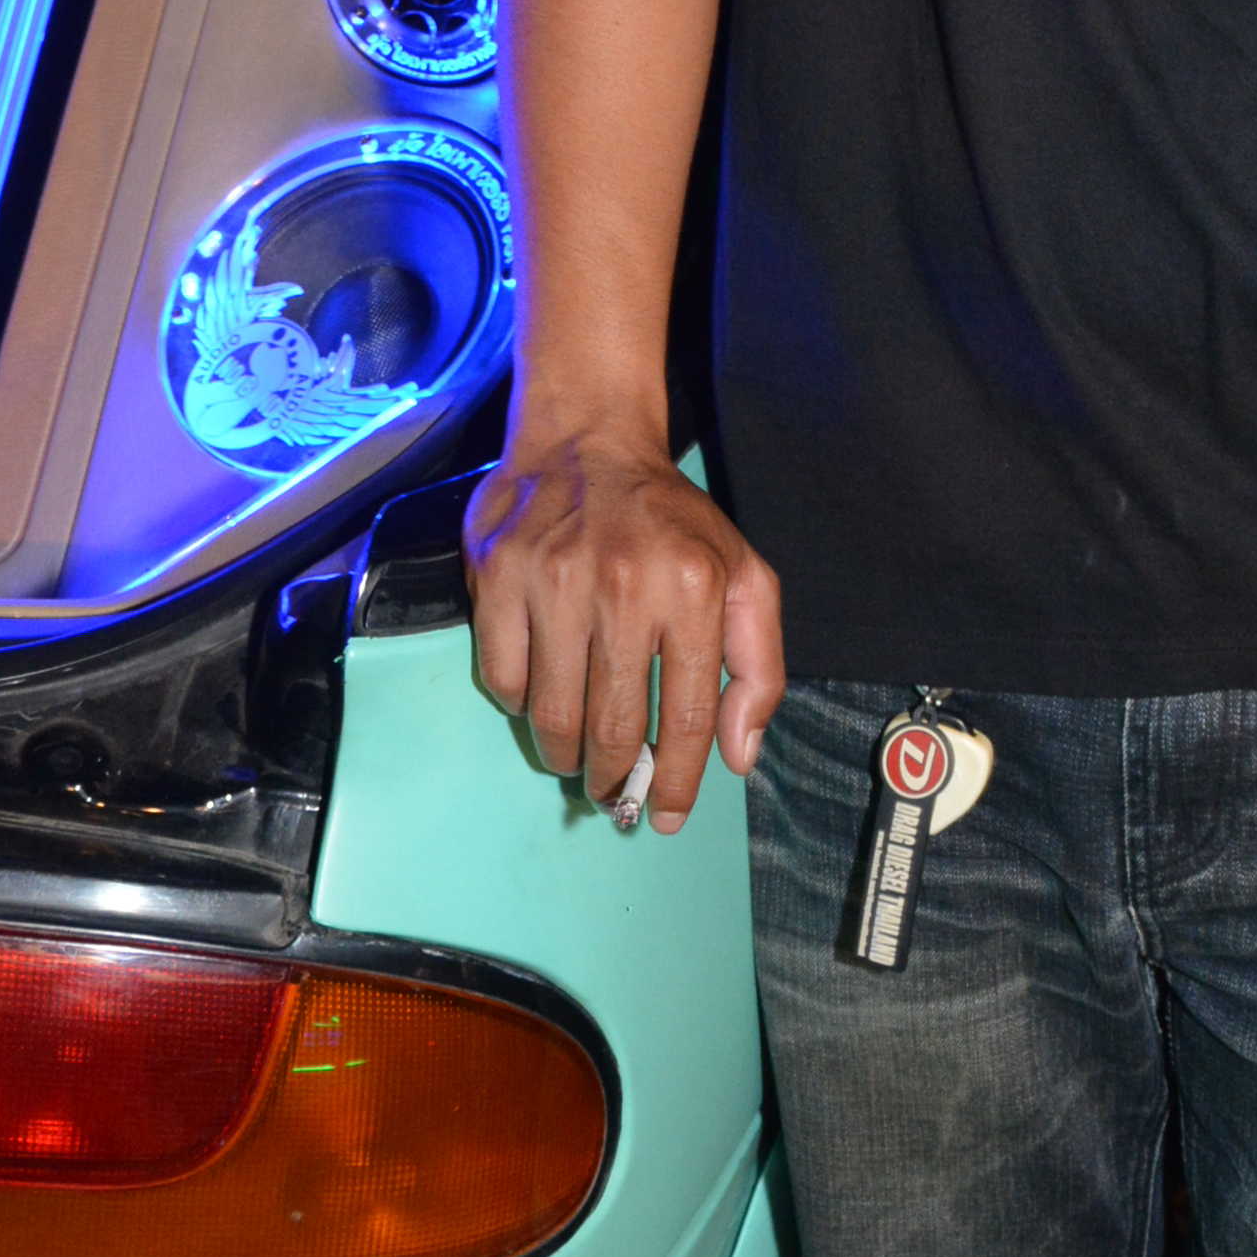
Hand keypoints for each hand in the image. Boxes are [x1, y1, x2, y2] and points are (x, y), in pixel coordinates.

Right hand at [465, 430, 783, 832]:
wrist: (587, 439)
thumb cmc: (671, 521)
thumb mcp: (744, 576)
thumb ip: (758, 667)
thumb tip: (736, 756)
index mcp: (693, 588)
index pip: (685, 718)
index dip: (676, 782)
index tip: (666, 817)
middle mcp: (623, 585)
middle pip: (613, 727)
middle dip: (615, 781)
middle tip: (614, 796)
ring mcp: (553, 580)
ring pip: (552, 714)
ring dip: (566, 754)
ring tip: (577, 757)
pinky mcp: (498, 576)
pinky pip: (504, 679)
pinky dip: (522, 706)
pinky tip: (542, 696)